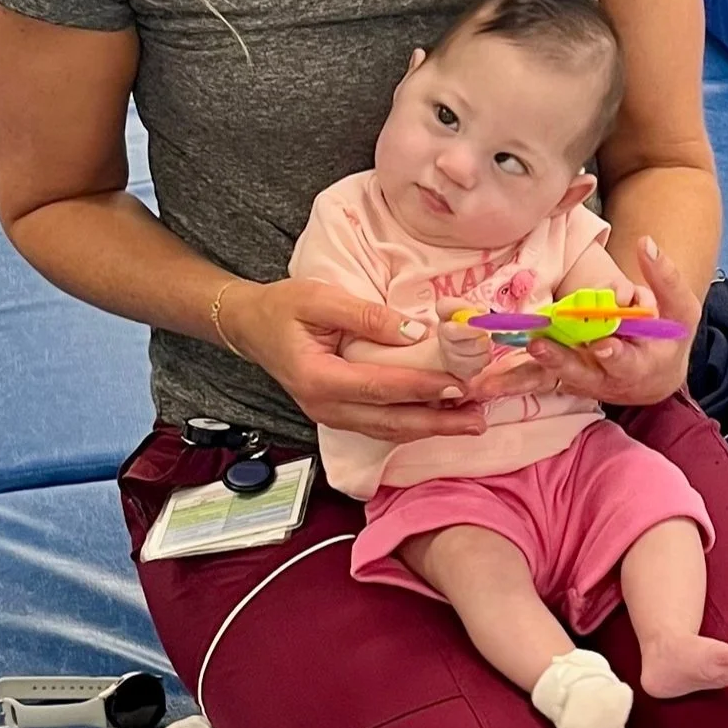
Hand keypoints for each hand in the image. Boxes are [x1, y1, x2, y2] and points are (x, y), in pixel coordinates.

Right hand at [218, 278, 484, 443]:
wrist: (250, 326)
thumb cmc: (282, 307)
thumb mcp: (319, 298)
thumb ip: (364, 315)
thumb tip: (413, 331)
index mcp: (318, 378)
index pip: (379, 387)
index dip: (421, 387)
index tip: (458, 384)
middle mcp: (325, 406)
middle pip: (388, 421)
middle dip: (437, 422)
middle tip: (478, 419)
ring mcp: (330, 415)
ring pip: (386, 429)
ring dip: (429, 428)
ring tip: (470, 422)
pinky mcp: (338, 413)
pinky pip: (379, 424)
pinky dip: (411, 423)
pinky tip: (439, 417)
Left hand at [526, 238, 697, 409]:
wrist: (656, 374)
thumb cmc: (670, 337)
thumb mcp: (680, 309)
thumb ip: (665, 278)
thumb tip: (646, 243)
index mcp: (642, 365)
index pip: (627, 361)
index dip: (614, 355)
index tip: (602, 345)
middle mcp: (610, 379)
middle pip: (583, 373)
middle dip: (561, 360)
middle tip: (539, 347)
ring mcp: (587, 381)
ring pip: (557, 377)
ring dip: (531, 372)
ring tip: (514, 357)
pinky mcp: (569, 379)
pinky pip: (542, 380)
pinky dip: (518, 382)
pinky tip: (491, 381)